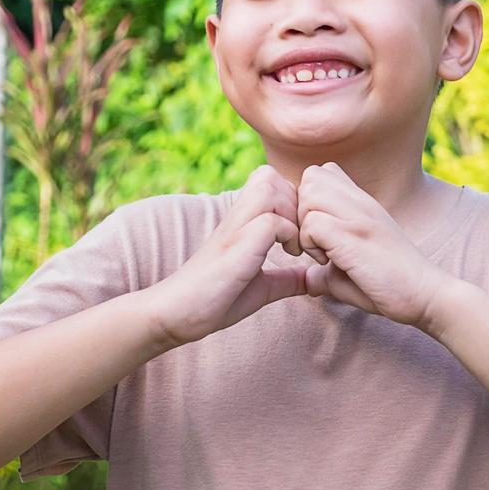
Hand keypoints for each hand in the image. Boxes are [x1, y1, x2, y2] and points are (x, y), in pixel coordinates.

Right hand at [145, 165, 311, 348]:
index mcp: (242, 221)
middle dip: (295, 200)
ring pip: (269, 186)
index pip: (270, 180)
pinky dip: (289, 234)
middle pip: (269, 174)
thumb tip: (312, 279)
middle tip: (303, 234)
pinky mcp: (236, 245)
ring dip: (292, 212)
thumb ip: (286, 278)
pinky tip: (289, 255)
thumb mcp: (262, 288)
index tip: (303, 234)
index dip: (294, 199)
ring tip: (296, 243)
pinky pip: (271, 220)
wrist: (176, 315)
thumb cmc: (215, 300)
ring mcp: (235, 228)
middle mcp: (237, 217)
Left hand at [296, 162, 451, 327]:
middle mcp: (361, 202)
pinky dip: (311, 245)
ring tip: (322, 252)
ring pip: (309, 195)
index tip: (315, 232)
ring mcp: (359, 216)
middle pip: (310, 176)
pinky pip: (312, 224)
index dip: (307, 200)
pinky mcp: (355, 235)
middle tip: (313, 240)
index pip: (323, 173)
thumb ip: (327, 269)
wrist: (426, 294)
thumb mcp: (353, 269)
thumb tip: (307, 281)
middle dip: (300, 209)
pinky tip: (330, 262)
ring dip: (305, 226)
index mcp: (362, 204)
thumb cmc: (392, 285)